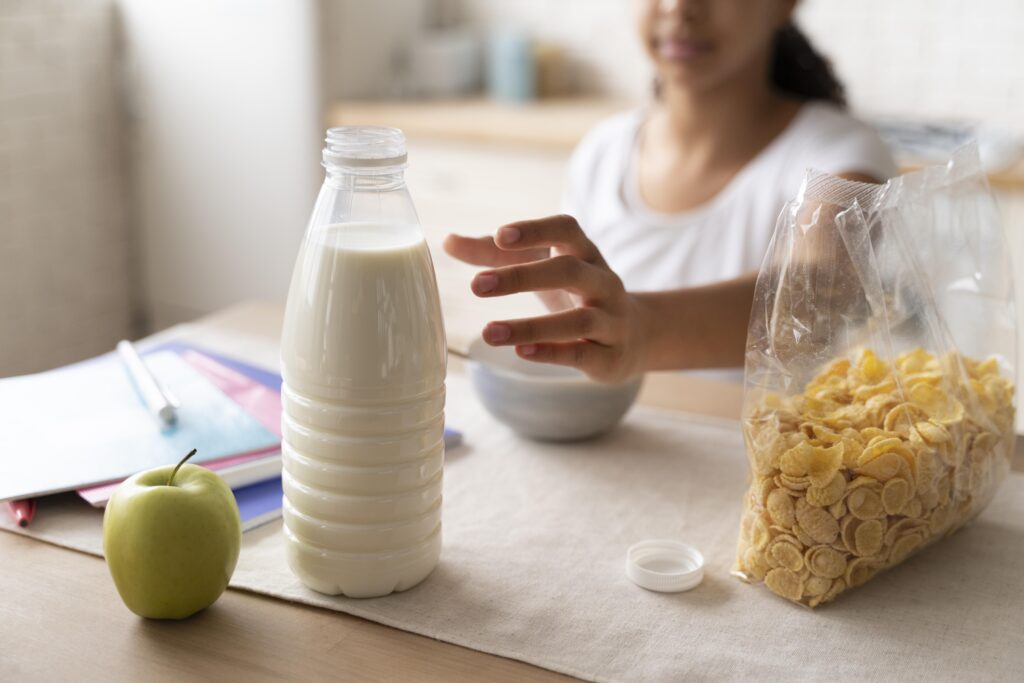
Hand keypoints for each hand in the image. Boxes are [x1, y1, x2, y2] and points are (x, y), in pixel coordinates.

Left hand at [443, 215, 649, 382]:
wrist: (635, 335)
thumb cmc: (576, 294)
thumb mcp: (543, 268)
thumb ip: (496, 254)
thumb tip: (448, 241)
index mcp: (585, 253)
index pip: (567, 230)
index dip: (535, 230)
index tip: (500, 236)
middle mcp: (603, 281)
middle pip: (569, 272)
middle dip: (521, 277)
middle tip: (476, 286)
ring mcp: (611, 319)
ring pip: (578, 320)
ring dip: (531, 326)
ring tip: (488, 332)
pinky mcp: (610, 355)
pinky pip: (582, 353)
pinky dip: (551, 352)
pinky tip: (520, 352)